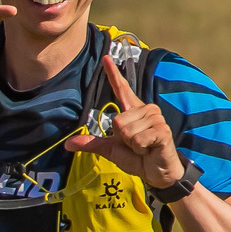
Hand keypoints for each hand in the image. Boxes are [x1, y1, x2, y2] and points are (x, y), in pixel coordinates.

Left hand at [67, 52, 185, 188]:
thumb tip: (68, 144)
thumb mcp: (111, 150)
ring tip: (143, 147)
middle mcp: (145, 109)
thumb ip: (92, 144)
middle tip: (135, 145)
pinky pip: (137, 139)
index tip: (105, 58)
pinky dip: (139, 149)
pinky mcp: (162, 130)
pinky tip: (149, 149)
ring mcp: (155, 118)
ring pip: (125, 130)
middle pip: (116, 120)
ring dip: (131, 144)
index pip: (121, 89)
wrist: (157, 173)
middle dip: (121, 138)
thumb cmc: (137, 158)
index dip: (113, 74)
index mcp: (132, 111)